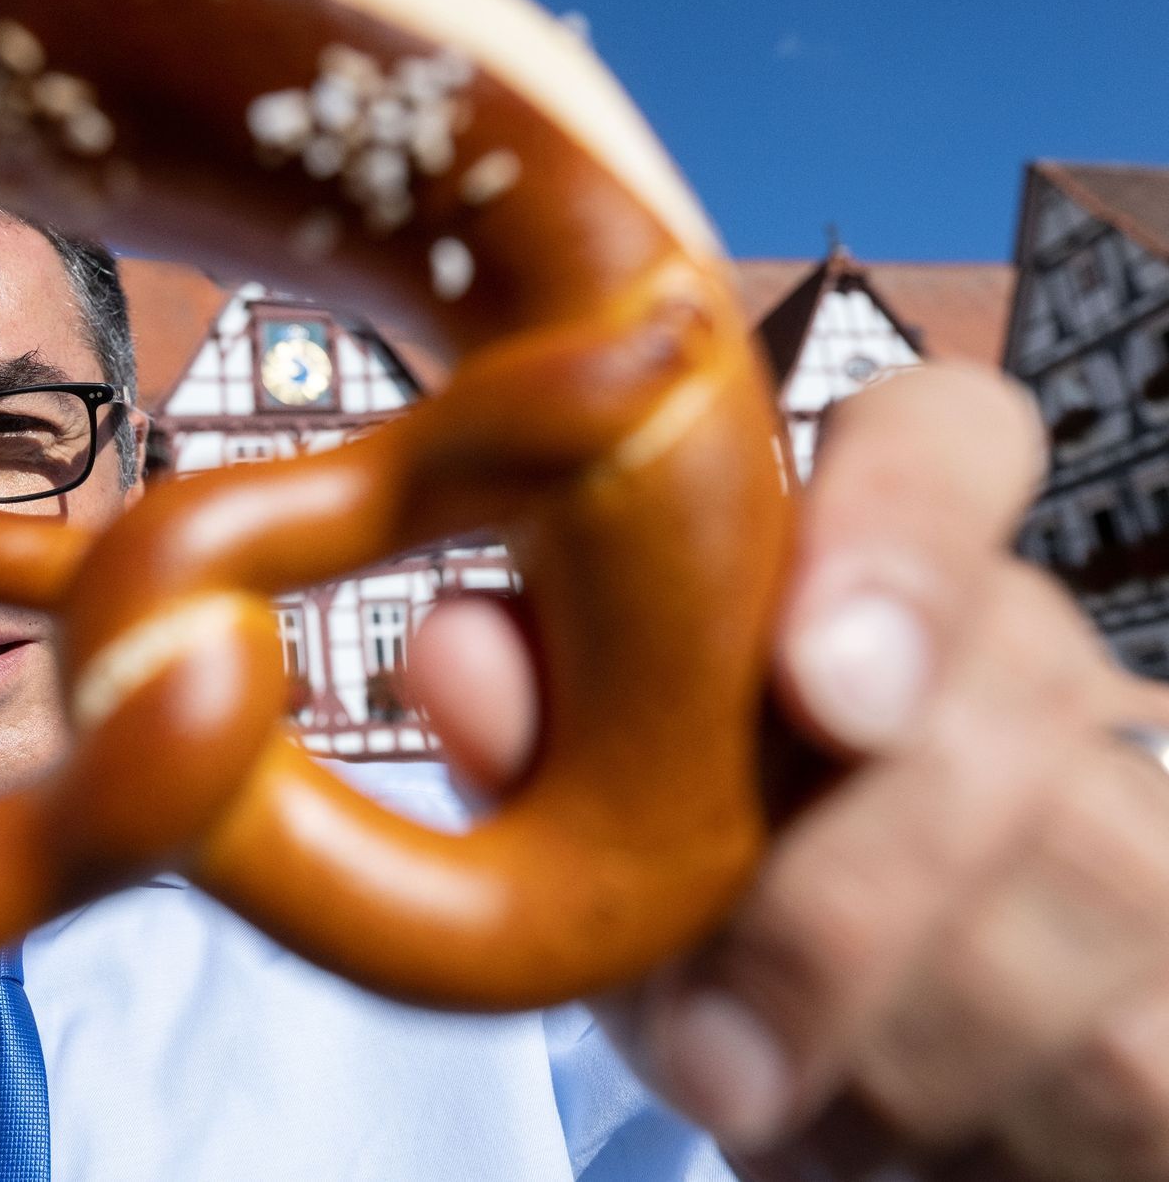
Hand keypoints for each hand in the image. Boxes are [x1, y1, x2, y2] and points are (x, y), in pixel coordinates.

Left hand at [414, 362, 1168, 1179]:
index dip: (903, 529)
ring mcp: (1147, 824)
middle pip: (1018, 686)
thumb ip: (533, 734)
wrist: (826, 1071)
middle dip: (842, 906)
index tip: (818, 680)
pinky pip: (1125, 1065)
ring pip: (1087, 890)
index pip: (945, 439)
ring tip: (766, 1092)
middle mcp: (1037, 663)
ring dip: (884, 1046)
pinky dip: (965, 1134)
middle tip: (711, 1054)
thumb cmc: (694, 910)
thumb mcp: (592, 831)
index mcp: (870, 572)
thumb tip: (453, 652)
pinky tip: (871, 1131)